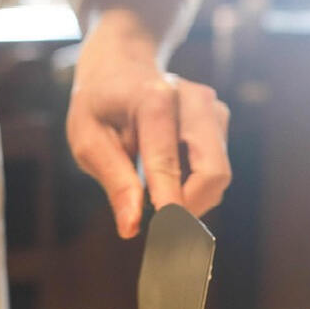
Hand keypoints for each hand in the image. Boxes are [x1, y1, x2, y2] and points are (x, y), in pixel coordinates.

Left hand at [66, 16, 230, 238]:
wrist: (122, 67)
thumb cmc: (99, 106)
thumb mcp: (88, 140)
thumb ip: (114, 182)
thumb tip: (132, 227)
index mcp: (154, 100)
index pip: (168, 164)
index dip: (171, 208)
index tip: (168, 242)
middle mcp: (193, 100)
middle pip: (213, 172)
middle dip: (190, 209)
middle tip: (161, 230)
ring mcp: (212, 108)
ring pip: (218, 175)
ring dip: (191, 198)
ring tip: (154, 195)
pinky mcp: (221, 120)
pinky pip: (216, 169)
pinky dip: (195, 186)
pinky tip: (168, 178)